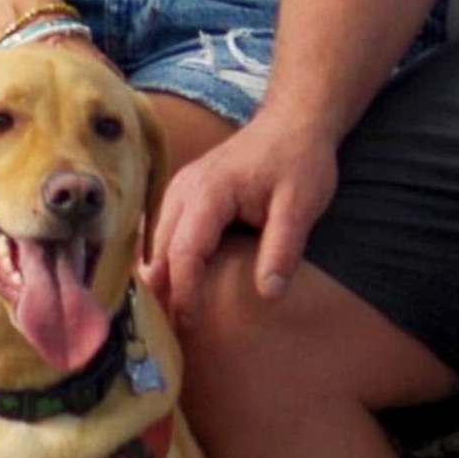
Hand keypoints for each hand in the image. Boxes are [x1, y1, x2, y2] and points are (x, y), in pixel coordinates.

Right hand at [144, 111, 341, 316]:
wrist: (294, 123)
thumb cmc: (299, 162)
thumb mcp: (301, 205)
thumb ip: (282, 248)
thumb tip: (269, 295)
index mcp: (208, 193)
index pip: (185, 252)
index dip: (185, 291)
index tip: (189, 325)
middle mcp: (184, 190)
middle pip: (161, 249)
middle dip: (162, 291)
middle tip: (164, 335)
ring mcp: (180, 190)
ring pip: (157, 241)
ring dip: (159, 277)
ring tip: (162, 318)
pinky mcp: (186, 195)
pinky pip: (164, 232)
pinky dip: (164, 260)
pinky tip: (168, 286)